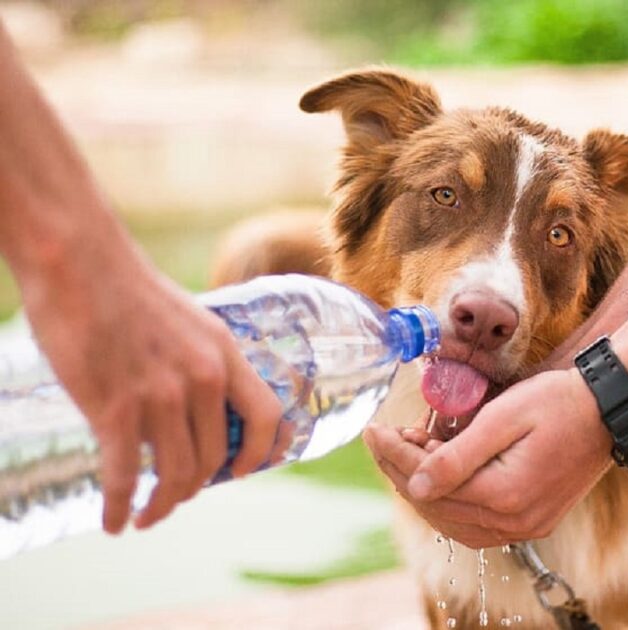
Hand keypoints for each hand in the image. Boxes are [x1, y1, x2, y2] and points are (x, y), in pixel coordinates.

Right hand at [19, 237, 281, 533]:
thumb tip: (199, 404)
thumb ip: (201, 361)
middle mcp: (202, 377)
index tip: (243, 472)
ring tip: (146, 516)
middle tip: (175, 496)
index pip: (266, 416)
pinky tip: (113, 522)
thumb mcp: (190, 320)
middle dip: (196, 487)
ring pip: (175, 474)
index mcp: (224, 353)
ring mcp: (161, 395)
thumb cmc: (127, 289)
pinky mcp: (114, 408)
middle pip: (215, 457)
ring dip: (162, 505)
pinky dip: (120, 507)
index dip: (262, 452)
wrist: (79, 261)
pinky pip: (125, 477)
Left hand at [363, 368, 611, 548]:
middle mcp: (515, 521)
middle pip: (437, 507)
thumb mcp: (504, 417)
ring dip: (424, 489)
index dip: (395, 456)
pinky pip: (476, 524)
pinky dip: (450, 503)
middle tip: (385, 438)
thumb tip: (414, 485)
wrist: (609, 410)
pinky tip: (439, 476)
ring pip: (453, 522)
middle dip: (402, 471)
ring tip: (409, 452)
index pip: (429, 483)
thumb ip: (458, 455)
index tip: (373, 430)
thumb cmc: (558, 402)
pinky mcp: (533, 521)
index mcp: (505, 495)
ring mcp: (526, 527)